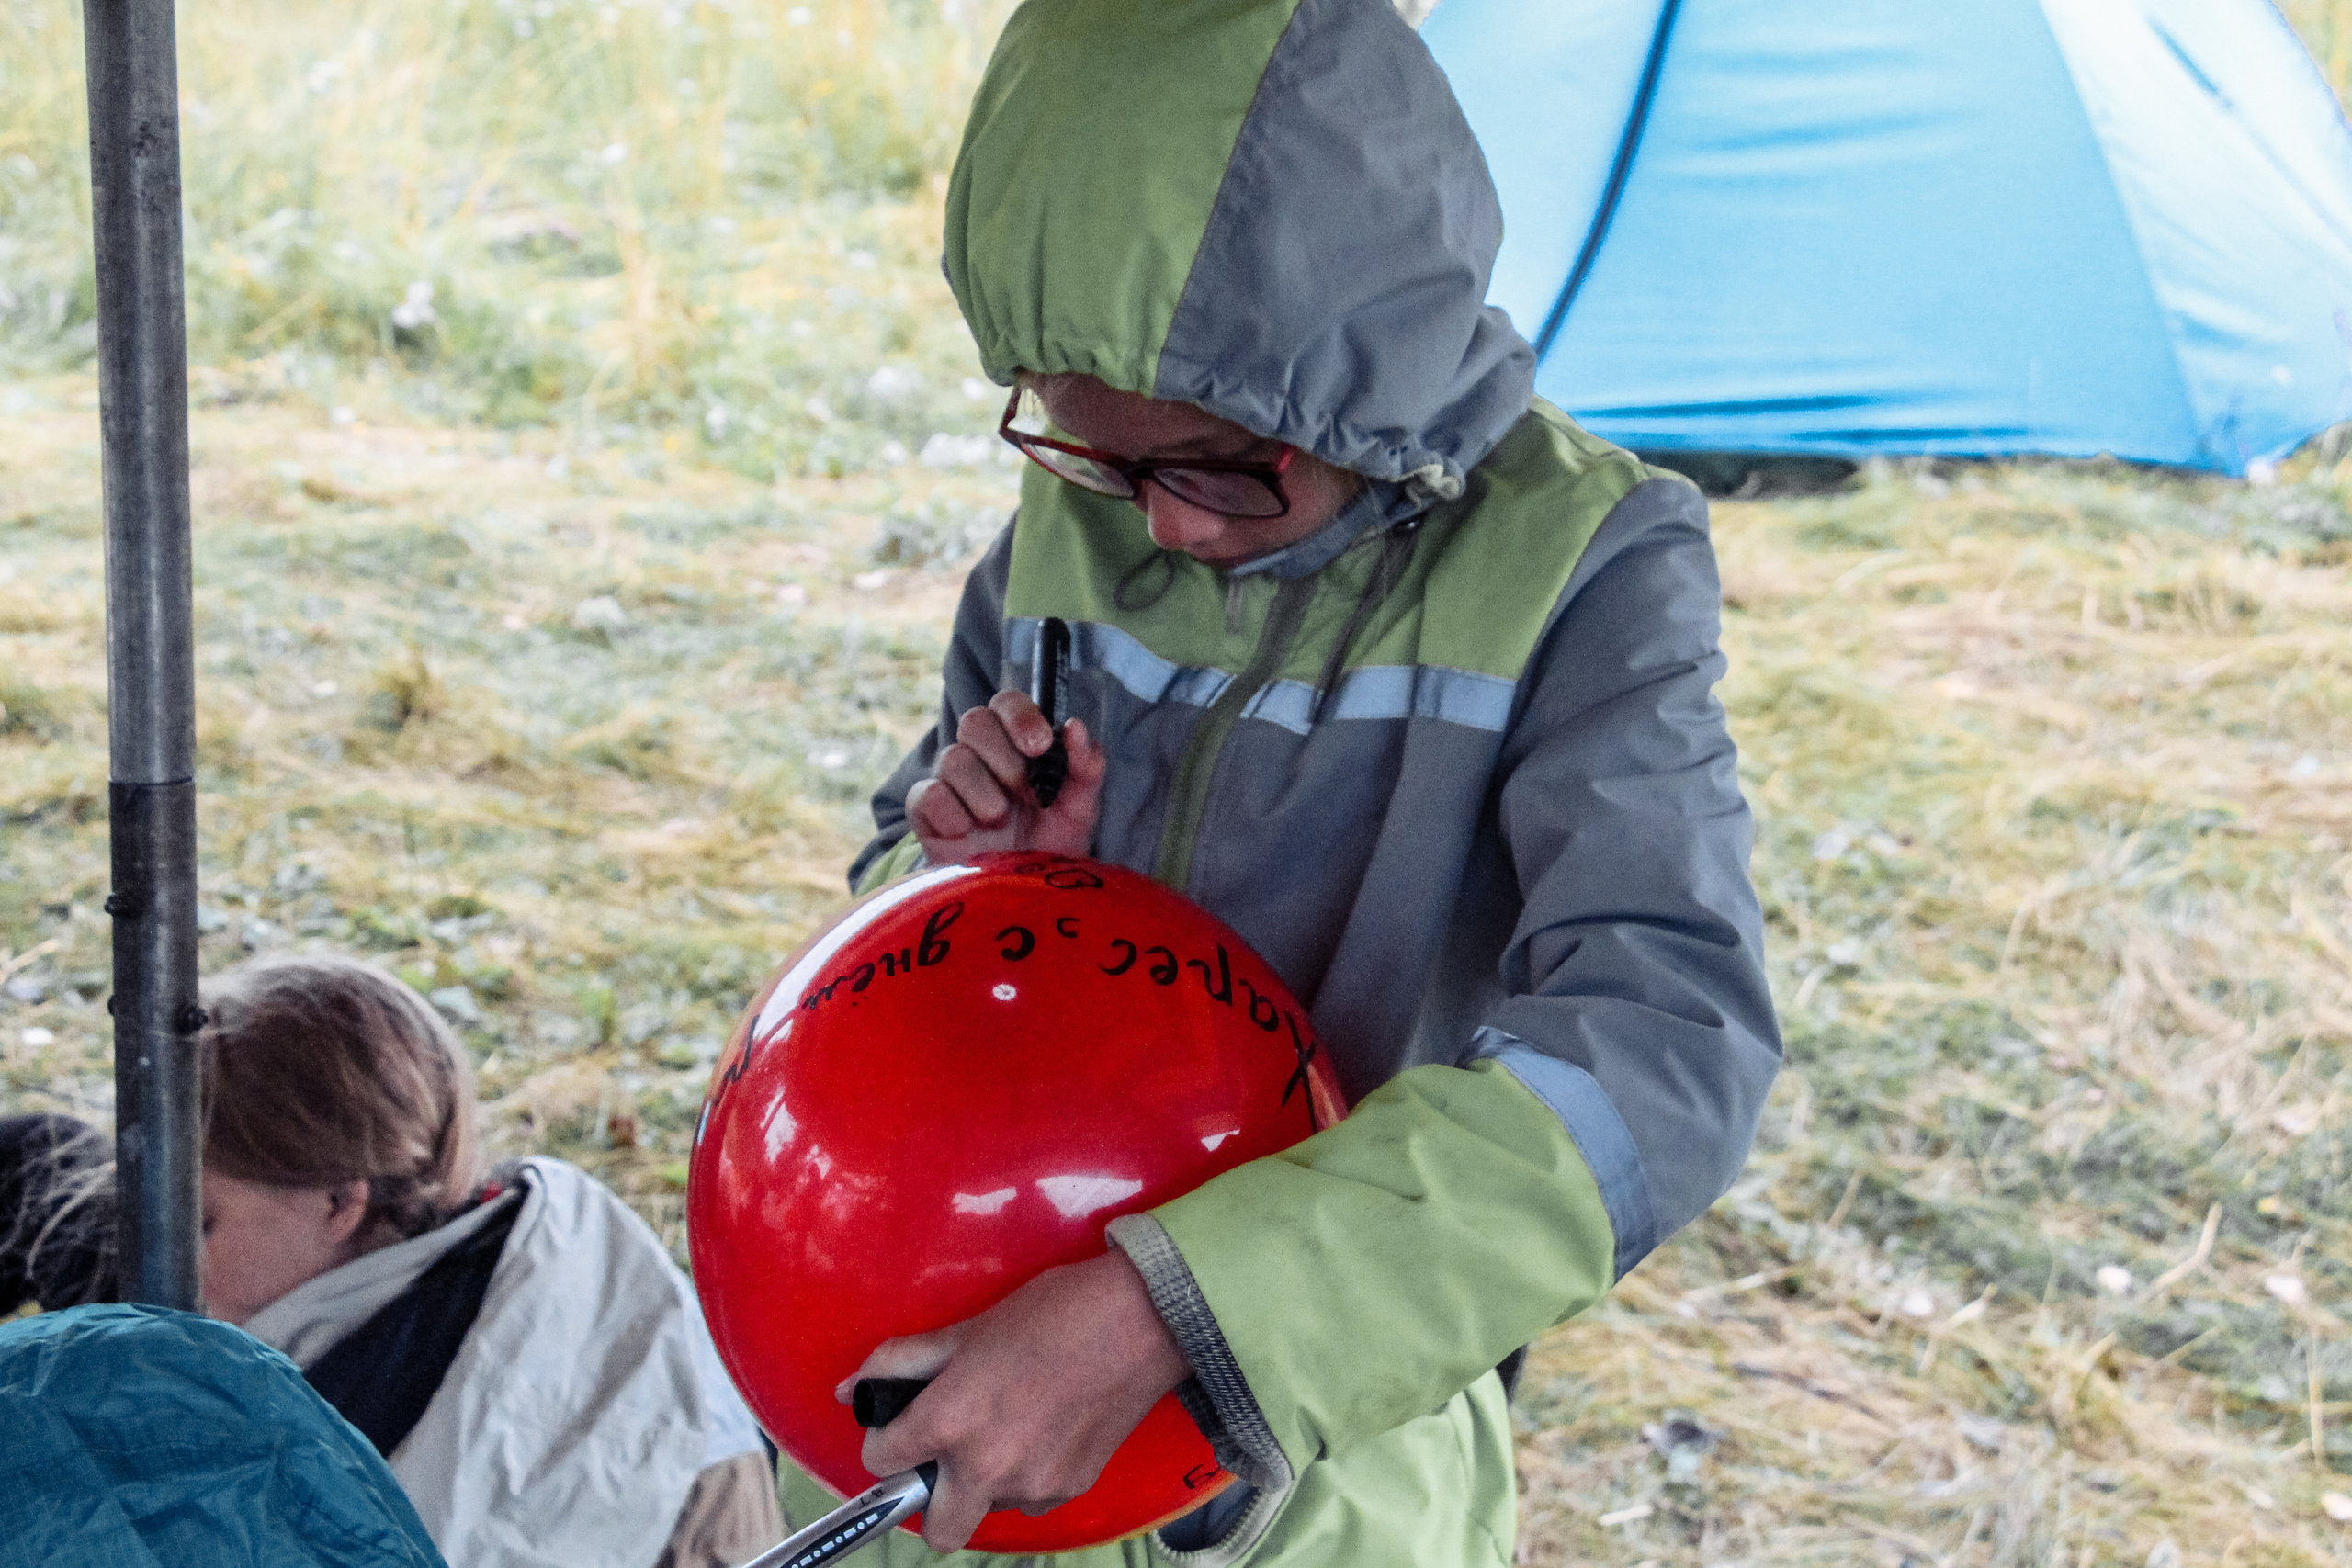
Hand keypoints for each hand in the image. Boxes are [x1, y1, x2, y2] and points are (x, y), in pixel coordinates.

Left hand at [841, 1250, 1188, 1550]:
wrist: (1139, 1321)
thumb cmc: (1053, 1314)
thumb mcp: (967, 1329)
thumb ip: (901, 1362)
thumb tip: (849, 1388)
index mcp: (950, 1421)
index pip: (882, 1462)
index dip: (884, 1439)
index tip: (899, 1425)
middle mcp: (986, 1466)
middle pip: (936, 1532)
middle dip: (930, 1500)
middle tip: (944, 1454)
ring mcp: (1032, 1485)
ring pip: (987, 1508)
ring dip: (983, 1480)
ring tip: (1007, 1422)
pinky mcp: (1070, 1489)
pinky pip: (1030, 1499)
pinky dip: (1026, 1474)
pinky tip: (1043, 1427)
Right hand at [905, 691, 1104, 864]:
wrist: (1021, 896)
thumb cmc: (1050, 844)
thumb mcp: (1080, 808)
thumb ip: (1086, 767)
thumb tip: (1076, 725)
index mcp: (1016, 744)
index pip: (1006, 702)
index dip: (1020, 716)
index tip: (1040, 745)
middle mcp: (979, 755)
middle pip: (974, 721)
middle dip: (1005, 758)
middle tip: (1025, 792)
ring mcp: (949, 782)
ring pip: (953, 758)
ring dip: (985, 794)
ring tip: (1000, 822)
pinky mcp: (926, 813)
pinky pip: (928, 795)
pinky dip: (954, 816)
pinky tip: (969, 834)